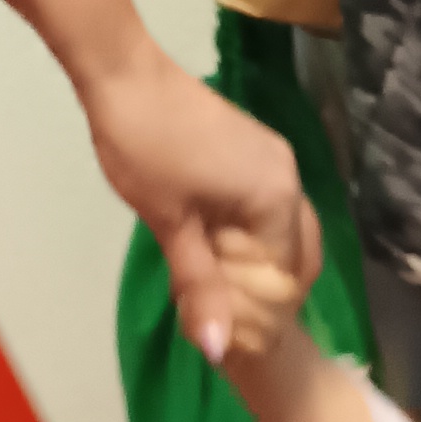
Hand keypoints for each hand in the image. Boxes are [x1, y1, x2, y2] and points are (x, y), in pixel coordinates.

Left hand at [76, 31, 307, 363]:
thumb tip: (219, 350)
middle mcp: (290, 179)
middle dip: (270, 288)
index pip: (288, 276)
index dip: (262, 309)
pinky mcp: (258, 150)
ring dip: (260, 261)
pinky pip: (271, 206)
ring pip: (287, 231)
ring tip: (219, 279)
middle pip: (299, 255)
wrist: (121, 71)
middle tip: (229, 308)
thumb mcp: (170, 225)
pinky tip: (218, 242)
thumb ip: (201, 286)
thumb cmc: (144, 148)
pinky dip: (254, 234)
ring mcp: (276, 161)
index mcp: (277, 199)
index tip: (228, 327)